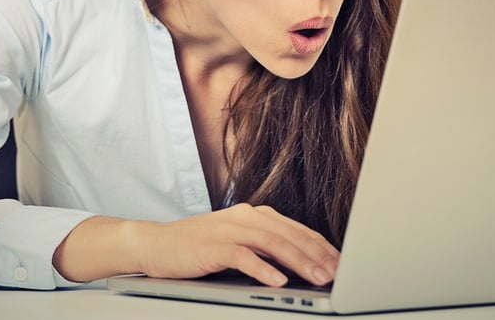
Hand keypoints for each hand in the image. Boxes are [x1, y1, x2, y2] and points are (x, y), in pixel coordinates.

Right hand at [53, 203, 338, 286]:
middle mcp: (244, 216)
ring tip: (318, 277)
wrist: (154, 244)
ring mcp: (228, 229)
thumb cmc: (196, 248)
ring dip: (298, 261)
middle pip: (289, 234)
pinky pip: (243, 256)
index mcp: (253, 214)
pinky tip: (279, 281)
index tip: (340, 262)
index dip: (320, 246)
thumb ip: (263, 248)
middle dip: (317, 254)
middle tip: (337, 273)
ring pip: (272, 243)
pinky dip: (263, 269)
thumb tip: (299, 265)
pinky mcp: (213, 245)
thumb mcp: (235, 243)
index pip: (296, 229)